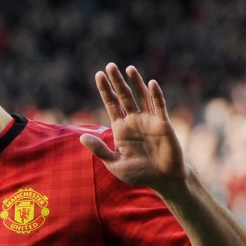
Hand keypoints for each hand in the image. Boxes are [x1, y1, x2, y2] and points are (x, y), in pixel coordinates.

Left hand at [84, 63, 186, 190]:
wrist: (163, 180)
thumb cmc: (139, 174)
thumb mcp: (115, 164)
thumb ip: (100, 150)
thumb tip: (81, 137)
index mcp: (121, 128)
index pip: (111, 104)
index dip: (105, 90)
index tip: (98, 75)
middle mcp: (134, 120)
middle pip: (124, 97)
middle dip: (117, 82)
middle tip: (110, 66)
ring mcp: (149, 121)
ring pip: (141, 97)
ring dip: (136, 83)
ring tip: (128, 68)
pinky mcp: (163, 124)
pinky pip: (159, 107)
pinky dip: (156, 95)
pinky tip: (151, 84)